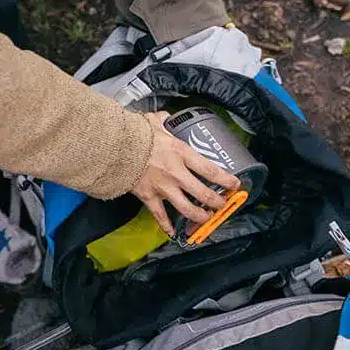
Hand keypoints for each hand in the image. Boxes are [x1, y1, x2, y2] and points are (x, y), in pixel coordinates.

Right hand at [131, 112, 240, 235]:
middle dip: (216, 202)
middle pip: (203, 193)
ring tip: (205, 218)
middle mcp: (176, 173)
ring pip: (186, 209)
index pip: (210, 169)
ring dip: (198, 216)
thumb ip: (163, 121)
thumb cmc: (135, 133)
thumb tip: (165, 117)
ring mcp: (163, 188)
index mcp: (181, 153)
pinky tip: (171, 231)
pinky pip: (160, 216)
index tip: (235, 184)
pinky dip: (166, 225)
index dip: (225, 179)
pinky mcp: (149, 197)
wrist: (114, 148)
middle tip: (222, 205)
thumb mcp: (154, 122)